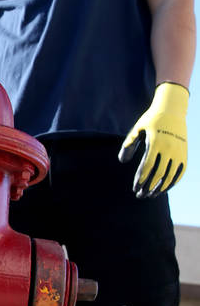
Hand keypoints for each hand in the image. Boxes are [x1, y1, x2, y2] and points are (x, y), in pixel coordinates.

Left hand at [119, 82, 188, 196]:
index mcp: (155, 142)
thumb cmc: (151, 120)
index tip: (135, 188)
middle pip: (158, 174)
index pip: (147, 166)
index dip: (140, 179)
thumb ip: (128, 144)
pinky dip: (173, 182)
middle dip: (148, 187)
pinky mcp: (184, 153)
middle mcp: (169, 148)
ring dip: (160, 188)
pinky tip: (164, 189)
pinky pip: (180, 172)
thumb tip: (122, 161)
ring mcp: (178, 151)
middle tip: (140, 195)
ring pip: (170, 175)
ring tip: (151, 195)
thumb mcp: (137, 129)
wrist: (172, 109)